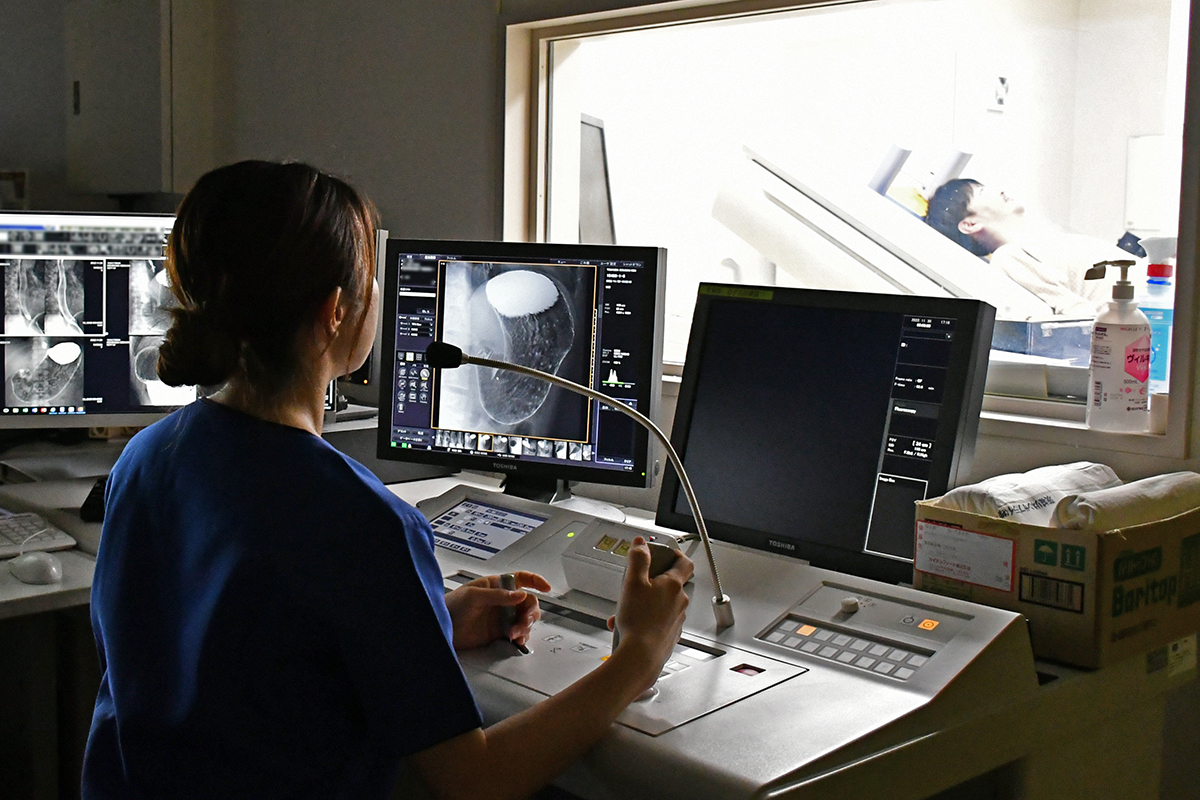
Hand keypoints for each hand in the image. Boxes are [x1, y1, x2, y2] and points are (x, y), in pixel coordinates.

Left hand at [445, 571, 551, 650]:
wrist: (441, 630)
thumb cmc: (450, 607)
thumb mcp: (473, 596)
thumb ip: (497, 596)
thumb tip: (519, 594)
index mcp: (497, 586)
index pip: (521, 579)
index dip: (535, 581)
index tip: (546, 587)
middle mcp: (502, 601)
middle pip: (528, 603)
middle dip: (530, 612)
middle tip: (523, 621)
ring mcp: (502, 617)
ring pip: (525, 619)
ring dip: (524, 626)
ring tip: (514, 634)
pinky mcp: (499, 633)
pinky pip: (518, 633)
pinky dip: (521, 637)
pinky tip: (516, 640)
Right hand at [608, 537, 692, 689]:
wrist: (640, 658)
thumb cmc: (639, 623)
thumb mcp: (632, 582)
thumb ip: (638, 559)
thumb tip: (642, 544)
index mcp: (673, 586)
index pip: (684, 562)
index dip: (675, 554)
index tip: (665, 553)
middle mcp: (679, 602)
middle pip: (669, 584)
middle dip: (651, 582)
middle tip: (636, 583)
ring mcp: (676, 620)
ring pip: (660, 604)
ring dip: (643, 604)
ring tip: (625, 610)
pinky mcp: (669, 635)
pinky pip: (657, 622)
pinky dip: (643, 621)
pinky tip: (626, 626)